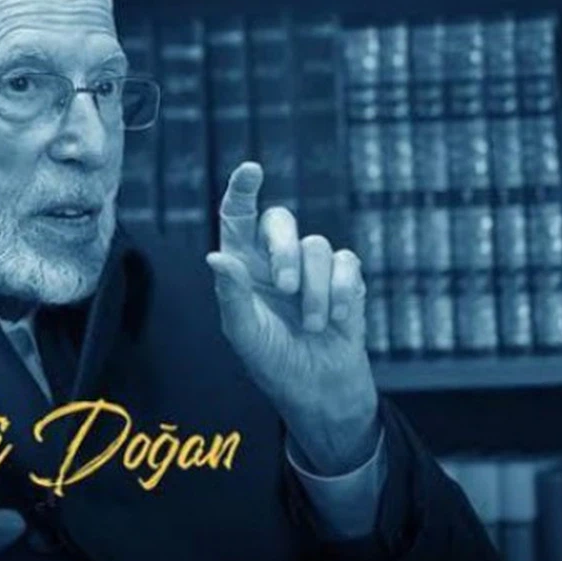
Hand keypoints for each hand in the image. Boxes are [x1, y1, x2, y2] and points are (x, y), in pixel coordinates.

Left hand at [206, 163, 378, 474]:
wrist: (320, 391)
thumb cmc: (274, 364)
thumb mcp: (245, 334)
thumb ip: (232, 294)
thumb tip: (215, 257)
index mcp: (243, 267)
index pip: (239, 217)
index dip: (243, 190)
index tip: (251, 169)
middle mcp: (275, 260)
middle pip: (280, 220)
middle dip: (285, 249)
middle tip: (284, 289)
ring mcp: (311, 268)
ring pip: (316, 245)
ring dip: (313, 289)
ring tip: (311, 325)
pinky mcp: (344, 279)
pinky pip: (345, 263)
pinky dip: (339, 293)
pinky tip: (334, 321)